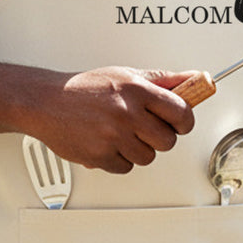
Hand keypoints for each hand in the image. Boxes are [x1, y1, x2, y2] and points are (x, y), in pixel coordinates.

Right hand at [29, 67, 196, 172]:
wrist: (48, 102)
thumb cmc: (87, 88)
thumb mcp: (127, 75)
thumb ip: (163, 80)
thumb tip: (195, 78)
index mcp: (137, 90)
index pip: (181, 112)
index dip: (185, 121)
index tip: (181, 123)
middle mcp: (126, 113)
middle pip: (167, 141)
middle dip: (161, 137)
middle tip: (147, 128)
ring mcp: (113, 136)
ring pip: (148, 157)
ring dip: (139, 149)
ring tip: (123, 134)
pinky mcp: (99, 156)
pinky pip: (126, 168)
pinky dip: (120, 160)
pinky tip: (110, 144)